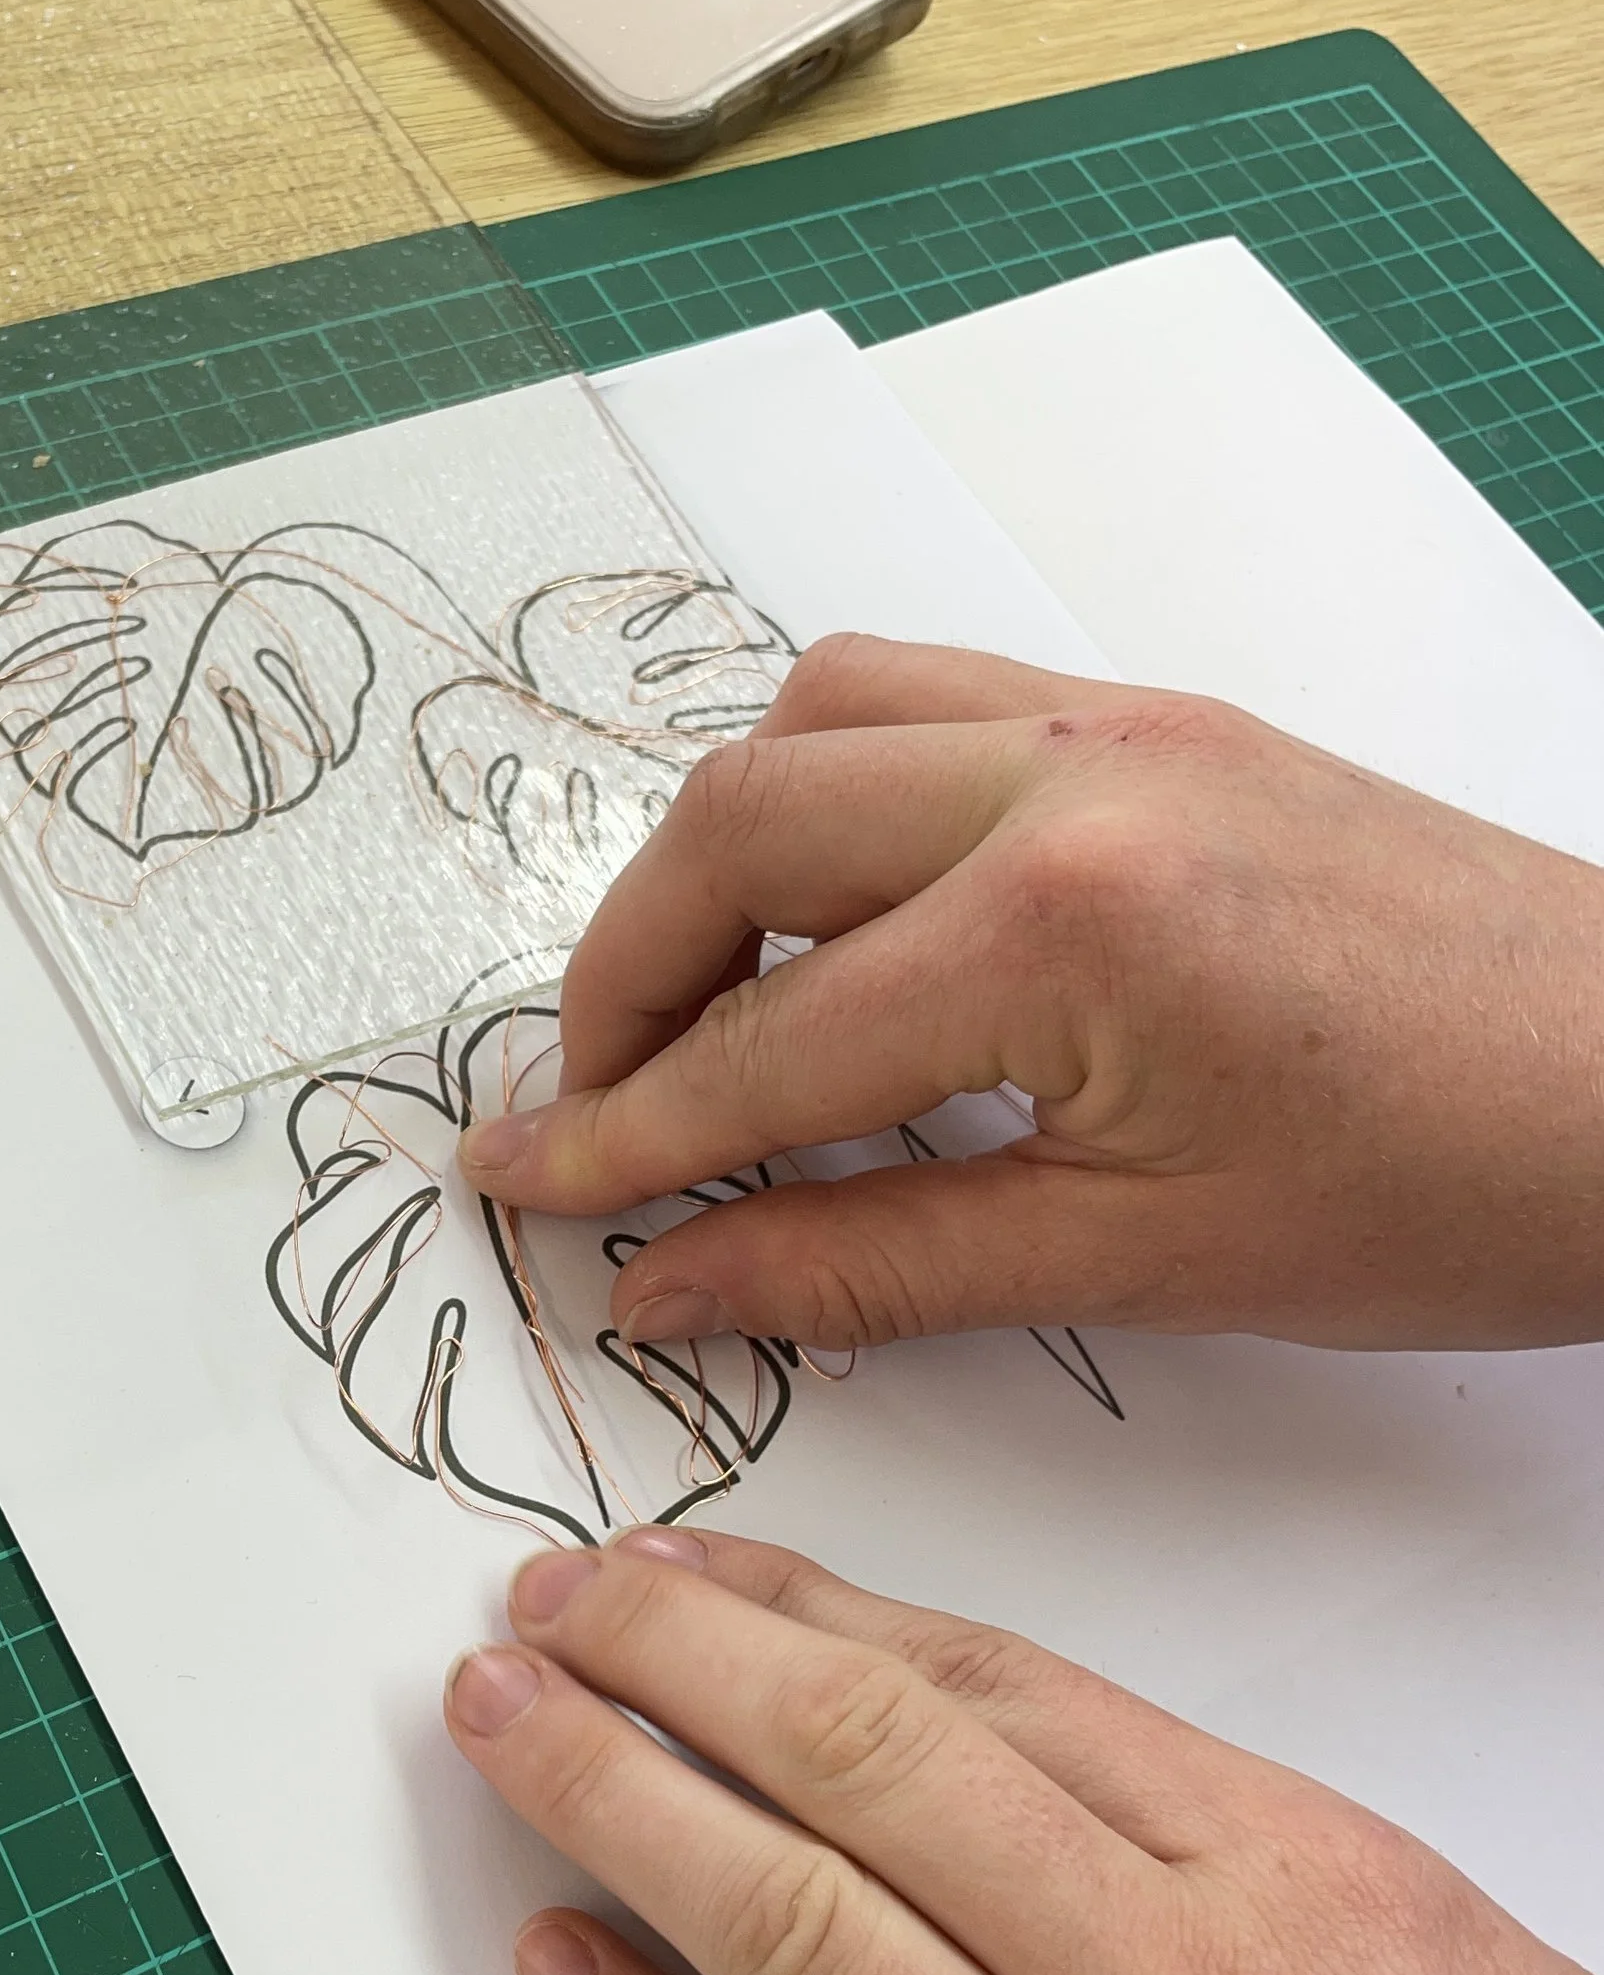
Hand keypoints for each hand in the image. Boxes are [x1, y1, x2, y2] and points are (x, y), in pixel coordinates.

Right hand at [457, 634, 1603, 1354]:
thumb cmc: (1456, 1185)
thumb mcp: (1136, 1260)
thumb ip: (862, 1260)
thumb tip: (667, 1277)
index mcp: (1061, 921)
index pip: (758, 1044)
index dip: (616, 1135)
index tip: (518, 1185)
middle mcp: (1067, 771)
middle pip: (735, 827)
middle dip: (623, 975)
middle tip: (590, 1110)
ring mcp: (1119, 719)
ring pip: (816, 716)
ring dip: (716, 855)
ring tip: (702, 1007)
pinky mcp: (1163, 719)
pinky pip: (928, 697)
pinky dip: (831, 792)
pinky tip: (845, 919)